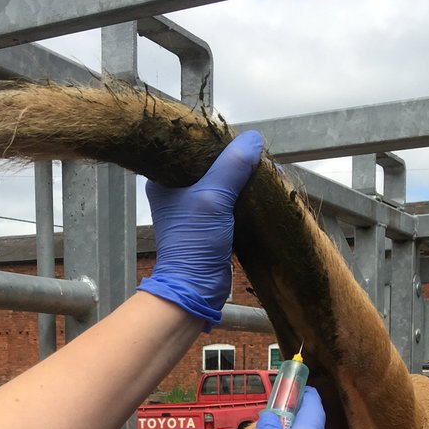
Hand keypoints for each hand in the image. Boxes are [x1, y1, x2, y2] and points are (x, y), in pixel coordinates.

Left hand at [138, 131, 262, 328]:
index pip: (191, 147)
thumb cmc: (194, 243)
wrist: (195, 288)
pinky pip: (231, 201)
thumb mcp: (213, 197)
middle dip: (235, 160)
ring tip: (265, 170)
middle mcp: (176, 191)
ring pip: (223, 182)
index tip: (239, 139)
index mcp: (164, 179)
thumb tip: (253, 139)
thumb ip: (232, 166)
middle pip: (210, 163)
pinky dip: (246, 196)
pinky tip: (262, 189)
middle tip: (258, 155)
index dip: (216, 141)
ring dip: (243, 178)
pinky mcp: (212, 224)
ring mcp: (195, 208)